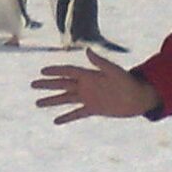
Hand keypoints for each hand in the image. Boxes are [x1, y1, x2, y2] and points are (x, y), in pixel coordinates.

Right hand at [33, 53, 160, 124]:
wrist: (139, 98)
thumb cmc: (128, 82)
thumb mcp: (114, 71)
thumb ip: (100, 62)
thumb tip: (87, 50)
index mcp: (90, 75)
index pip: (68, 71)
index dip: (55, 71)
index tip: (42, 72)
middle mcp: (86, 85)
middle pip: (63, 84)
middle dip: (48, 84)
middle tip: (33, 84)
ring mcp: (88, 97)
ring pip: (66, 98)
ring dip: (52, 100)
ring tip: (37, 103)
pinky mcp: (93, 109)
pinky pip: (77, 113)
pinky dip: (67, 117)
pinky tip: (56, 121)